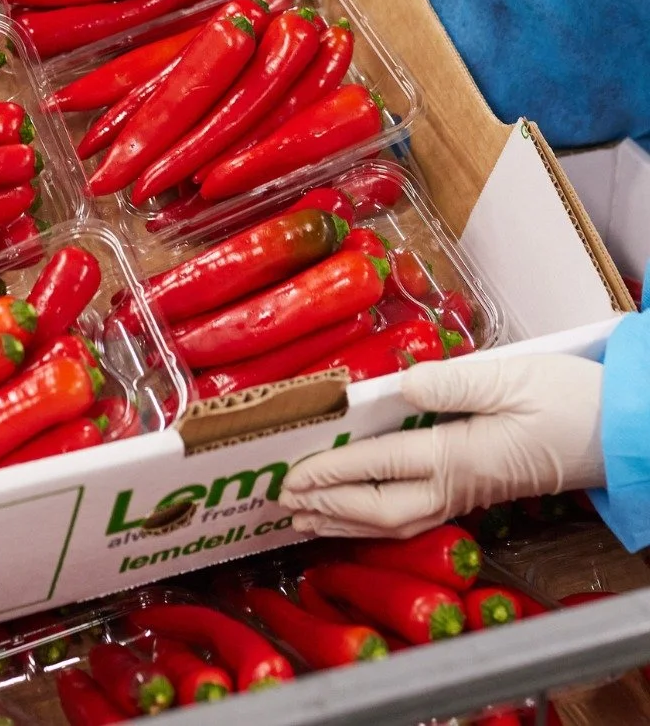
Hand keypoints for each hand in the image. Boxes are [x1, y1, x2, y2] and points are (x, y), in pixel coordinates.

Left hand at [280, 354, 604, 539]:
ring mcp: (465, 492)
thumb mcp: (512, 379)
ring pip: (393, 519)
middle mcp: (456, 484)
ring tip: (303, 519)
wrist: (621, 433)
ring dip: (345, 520)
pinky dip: (374, 519)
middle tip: (283, 501)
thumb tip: (399, 384)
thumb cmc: (570, 402)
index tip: (294, 474)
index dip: (333, 471)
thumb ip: (452, 381)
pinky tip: (356, 516)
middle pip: (379, 508)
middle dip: (327, 505)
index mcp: (459, 456)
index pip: (380, 466)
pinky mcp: (474, 489)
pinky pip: (411, 513)